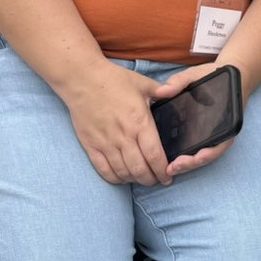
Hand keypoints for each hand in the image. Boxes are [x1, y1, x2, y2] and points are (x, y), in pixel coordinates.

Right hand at [60, 60, 172, 186]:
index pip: (154, 154)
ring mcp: (105, 143)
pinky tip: (122, 177)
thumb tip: (177, 91)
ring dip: (134, 180)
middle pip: (139, 169)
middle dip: (151, 179)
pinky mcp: (91, 146)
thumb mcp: (143, 83)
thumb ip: (162, 90)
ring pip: (122, 172)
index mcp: (139, 122)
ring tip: (142, 179)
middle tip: (157, 181)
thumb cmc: (115, 80)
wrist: (83, 80)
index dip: (162, 170)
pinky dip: (114, 178)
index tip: (169, 177)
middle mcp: (123, 136)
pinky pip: (103, 170)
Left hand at [151, 62, 237, 176]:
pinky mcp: (209, 132)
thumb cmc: (215, 75)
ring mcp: (218, 133)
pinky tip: (174, 157)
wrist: (232, 74)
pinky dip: (190, 155)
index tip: (184, 161)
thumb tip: (163, 91)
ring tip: (170, 168)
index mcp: (227, 120)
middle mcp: (224, 131)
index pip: (217, 146)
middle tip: (171, 169)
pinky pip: (202, 148)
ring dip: (189, 163)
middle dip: (190, 164)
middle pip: (208, 155)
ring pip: (205, 155)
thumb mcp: (196, 74)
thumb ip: (180, 81)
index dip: (201, 157)